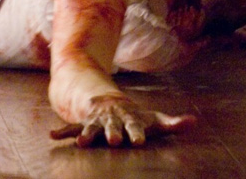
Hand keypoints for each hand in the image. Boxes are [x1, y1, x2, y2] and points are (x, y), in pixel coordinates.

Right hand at [50, 94, 195, 146]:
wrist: (109, 101)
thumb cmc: (135, 116)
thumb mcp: (153, 119)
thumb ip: (172, 123)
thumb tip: (193, 122)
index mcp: (129, 118)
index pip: (135, 126)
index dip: (137, 132)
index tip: (139, 141)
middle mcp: (112, 119)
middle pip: (113, 127)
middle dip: (113, 133)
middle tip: (115, 141)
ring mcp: (96, 122)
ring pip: (90, 129)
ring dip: (87, 135)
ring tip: (81, 144)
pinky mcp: (83, 125)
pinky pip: (71, 128)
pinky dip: (62, 131)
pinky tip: (52, 135)